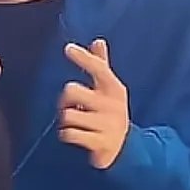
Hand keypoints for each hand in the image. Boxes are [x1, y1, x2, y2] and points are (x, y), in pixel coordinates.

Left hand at [59, 39, 129, 169]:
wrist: (125, 148)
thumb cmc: (109, 113)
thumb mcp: (109, 89)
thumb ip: (101, 65)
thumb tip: (98, 41)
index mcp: (113, 88)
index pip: (98, 68)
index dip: (83, 58)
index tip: (68, 48)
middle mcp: (112, 104)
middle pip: (71, 90)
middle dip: (64, 100)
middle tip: (71, 107)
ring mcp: (107, 124)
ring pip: (67, 115)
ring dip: (65, 121)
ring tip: (76, 123)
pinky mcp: (101, 142)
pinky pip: (70, 134)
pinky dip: (67, 135)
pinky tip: (75, 135)